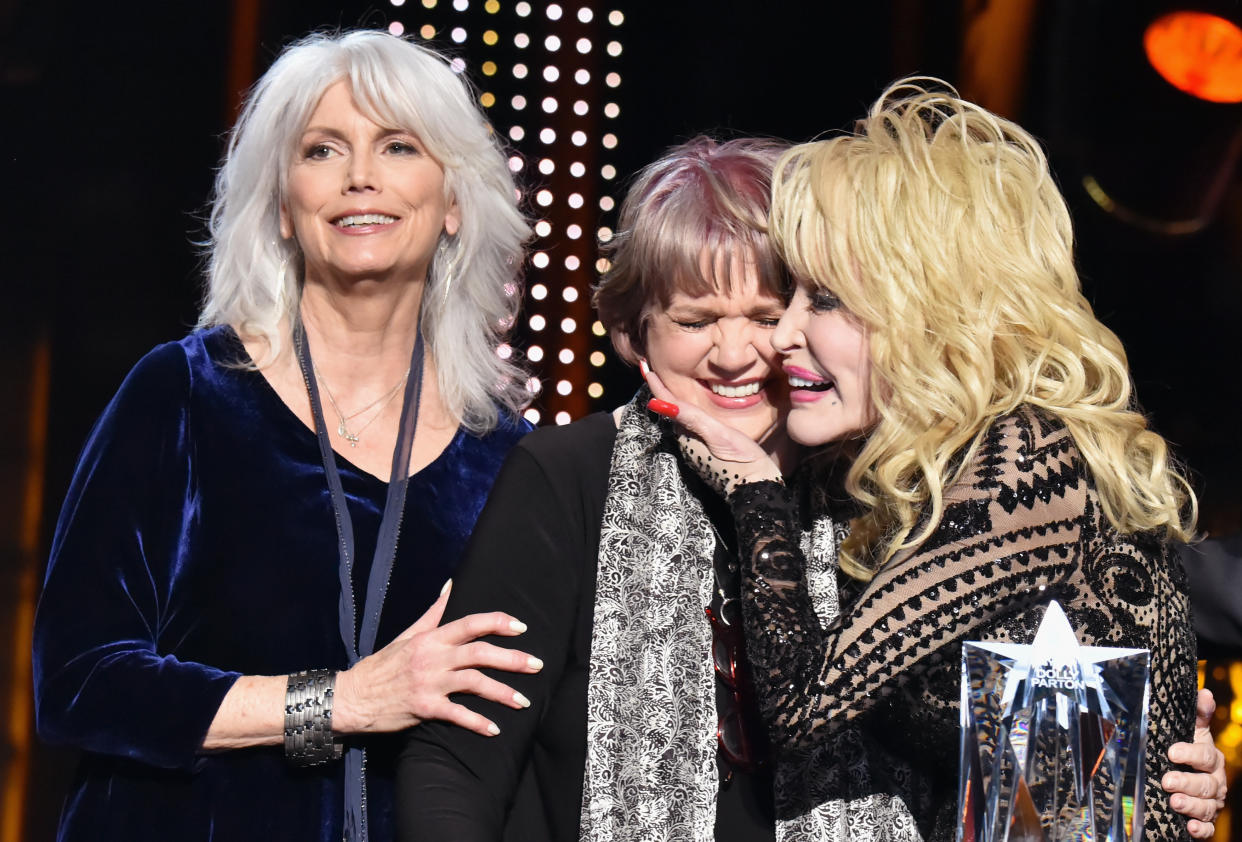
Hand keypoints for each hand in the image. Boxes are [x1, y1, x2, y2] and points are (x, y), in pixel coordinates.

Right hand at [333, 581, 542, 736]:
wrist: (353, 697)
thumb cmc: (382, 665)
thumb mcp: (407, 634)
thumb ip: (434, 612)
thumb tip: (452, 584)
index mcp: (431, 638)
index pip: (470, 624)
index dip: (498, 623)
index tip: (521, 627)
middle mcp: (433, 657)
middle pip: (480, 653)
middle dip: (512, 659)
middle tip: (536, 665)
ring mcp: (429, 683)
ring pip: (474, 684)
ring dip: (502, 693)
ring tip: (522, 701)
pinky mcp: (424, 708)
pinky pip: (457, 714)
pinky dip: (477, 723)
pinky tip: (494, 729)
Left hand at [644, 365, 781, 496]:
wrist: (755, 489)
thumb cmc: (741, 460)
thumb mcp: (718, 434)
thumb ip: (691, 418)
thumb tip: (658, 404)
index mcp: (687, 434)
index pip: (667, 405)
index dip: (656, 385)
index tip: (644, 367)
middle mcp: (686, 441)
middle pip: (670, 411)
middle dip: (661, 391)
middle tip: (653, 370)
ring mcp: (695, 448)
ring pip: (681, 420)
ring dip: (673, 401)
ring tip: (668, 382)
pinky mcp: (705, 453)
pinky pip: (691, 428)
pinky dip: (687, 413)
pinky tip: (692, 406)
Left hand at [1163, 688, 1227, 837]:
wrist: (1188, 776)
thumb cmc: (1187, 750)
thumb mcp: (1190, 731)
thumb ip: (1197, 715)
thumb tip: (1205, 692)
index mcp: (1211, 758)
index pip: (1206, 756)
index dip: (1190, 753)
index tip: (1172, 751)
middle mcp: (1215, 781)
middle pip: (1206, 784)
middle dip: (1187, 782)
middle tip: (1167, 781)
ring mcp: (1212, 802)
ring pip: (1207, 806)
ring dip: (1192, 805)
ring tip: (1174, 802)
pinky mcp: (1206, 820)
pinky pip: (1208, 828)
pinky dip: (1201, 829)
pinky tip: (1190, 827)